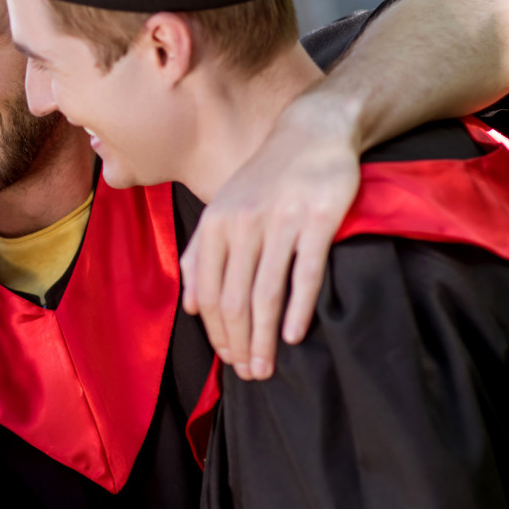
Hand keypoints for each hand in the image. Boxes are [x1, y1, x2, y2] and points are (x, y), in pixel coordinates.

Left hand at [180, 92, 360, 380]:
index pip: (210, 293)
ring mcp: (279, 221)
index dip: (218, 333)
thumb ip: (203, 255)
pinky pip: (304, 273)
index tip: (229, 362)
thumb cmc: (266, 179)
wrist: (312, 133)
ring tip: (267, 367)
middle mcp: (242, 224)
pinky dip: (297, 309)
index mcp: (215, 224)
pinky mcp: (316, 220)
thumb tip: (192, 307)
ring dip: (264, 338)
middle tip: (250, 374)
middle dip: (239, 343)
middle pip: (235, 299)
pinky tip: (292, 336)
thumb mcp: (224, 209)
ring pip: (266, 293)